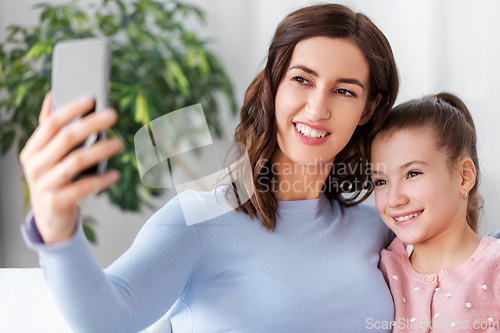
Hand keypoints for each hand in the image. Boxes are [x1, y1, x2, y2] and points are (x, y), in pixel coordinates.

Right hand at [19, 92, 121, 242]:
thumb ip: (48, 128)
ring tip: (119, 144)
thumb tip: (53, 95)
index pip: (51, 124)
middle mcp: (35, 165)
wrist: (49, 218)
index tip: (91, 99)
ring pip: (76, 161)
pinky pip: (84, 187)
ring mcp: (45, 184)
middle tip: (113, 115)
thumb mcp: (46, 156)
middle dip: (91, 124)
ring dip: (100, 150)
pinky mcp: (58, 201)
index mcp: (32, 150)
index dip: (71, 110)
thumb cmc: (53, 179)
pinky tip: (115, 174)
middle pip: (66, 139)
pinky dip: (101, 179)